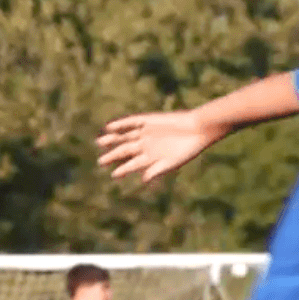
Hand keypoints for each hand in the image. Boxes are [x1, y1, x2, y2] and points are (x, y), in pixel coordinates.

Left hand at [97, 109, 221, 183]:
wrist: (198, 128)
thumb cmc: (188, 149)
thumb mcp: (173, 162)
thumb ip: (157, 170)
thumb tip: (144, 179)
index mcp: (149, 158)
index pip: (131, 164)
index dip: (123, 170)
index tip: (114, 175)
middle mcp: (144, 145)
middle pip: (124, 151)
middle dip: (112, 156)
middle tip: (100, 162)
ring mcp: (145, 132)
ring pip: (124, 136)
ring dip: (112, 139)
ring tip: (100, 142)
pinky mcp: (148, 120)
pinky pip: (131, 122)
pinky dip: (121, 124)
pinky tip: (110, 127)